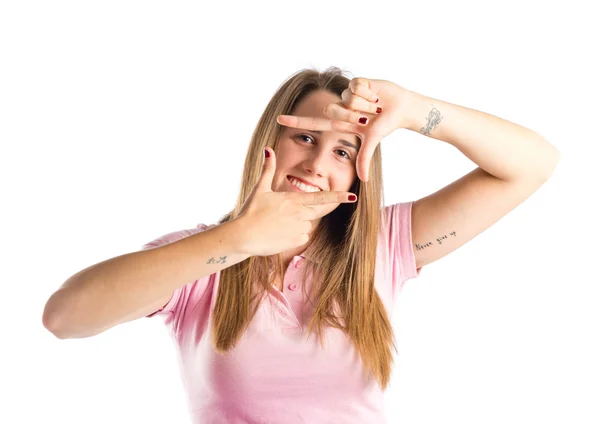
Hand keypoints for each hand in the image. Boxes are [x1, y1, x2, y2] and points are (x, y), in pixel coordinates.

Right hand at [235, 147, 357, 256]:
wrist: (243, 236)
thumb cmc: (250, 211)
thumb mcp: (260, 188)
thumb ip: (267, 169)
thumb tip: (268, 149)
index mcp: (294, 199)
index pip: (322, 198)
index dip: (338, 197)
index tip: (352, 196)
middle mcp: (300, 213)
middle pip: (314, 211)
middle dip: (305, 211)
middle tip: (284, 214)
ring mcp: (299, 228)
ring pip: (306, 224)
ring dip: (296, 223)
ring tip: (275, 224)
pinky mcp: (296, 241)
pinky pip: (301, 237)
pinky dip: (292, 236)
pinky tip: (277, 234)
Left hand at [277, 78, 412, 181]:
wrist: (402, 108)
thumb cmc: (386, 125)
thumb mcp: (372, 141)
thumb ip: (364, 159)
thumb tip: (364, 181)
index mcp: (340, 122)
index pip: (314, 123)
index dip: (297, 121)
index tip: (278, 120)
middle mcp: (341, 107)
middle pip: (333, 110)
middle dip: (353, 115)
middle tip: (368, 117)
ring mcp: (347, 94)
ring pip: (347, 99)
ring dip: (365, 105)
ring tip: (375, 106)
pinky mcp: (357, 81)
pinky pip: (356, 87)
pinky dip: (369, 93)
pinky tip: (376, 95)